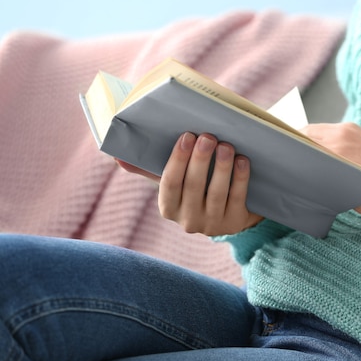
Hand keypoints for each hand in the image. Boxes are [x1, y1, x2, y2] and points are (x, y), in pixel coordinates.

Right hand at [119, 132, 262, 235]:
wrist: (230, 213)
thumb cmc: (195, 189)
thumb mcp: (175, 182)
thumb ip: (149, 169)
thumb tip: (117, 157)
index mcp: (168, 208)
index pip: (170, 183)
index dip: (178, 159)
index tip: (186, 135)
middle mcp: (188, 221)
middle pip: (193, 187)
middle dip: (200, 160)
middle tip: (207, 136)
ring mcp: (213, 224)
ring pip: (217, 193)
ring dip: (222, 167)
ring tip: (226, 146)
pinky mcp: (235, 223)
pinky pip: (237, 198)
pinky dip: (240, 178)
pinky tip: (242, 160)